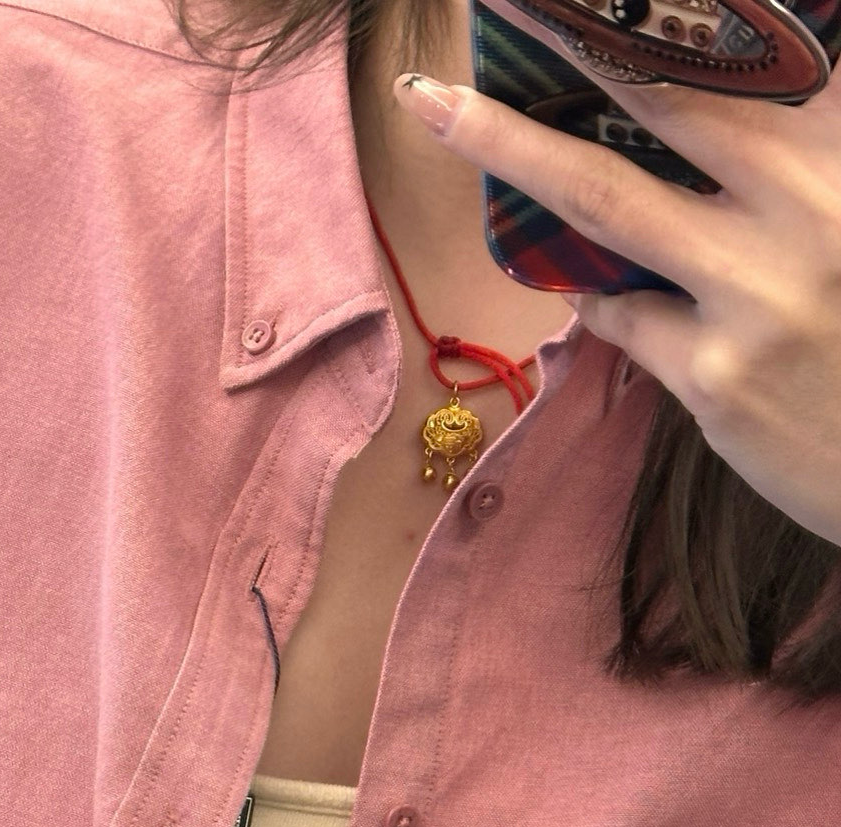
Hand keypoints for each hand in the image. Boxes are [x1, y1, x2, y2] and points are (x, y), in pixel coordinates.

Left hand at [393, 30, 840, 543]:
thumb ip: (796, 163)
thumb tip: (698, 112)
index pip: (760, 63)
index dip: (677, 18)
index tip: (595, 0)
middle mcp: (814, 206)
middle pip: (668, 97)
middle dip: (577, 42)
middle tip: (501, 3)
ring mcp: (759, 293)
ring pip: (606, 196)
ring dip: (508, 143)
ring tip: (439, 109)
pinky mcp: (716, 374)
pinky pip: (623, 315)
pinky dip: (602, 298)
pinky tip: (595, 291)